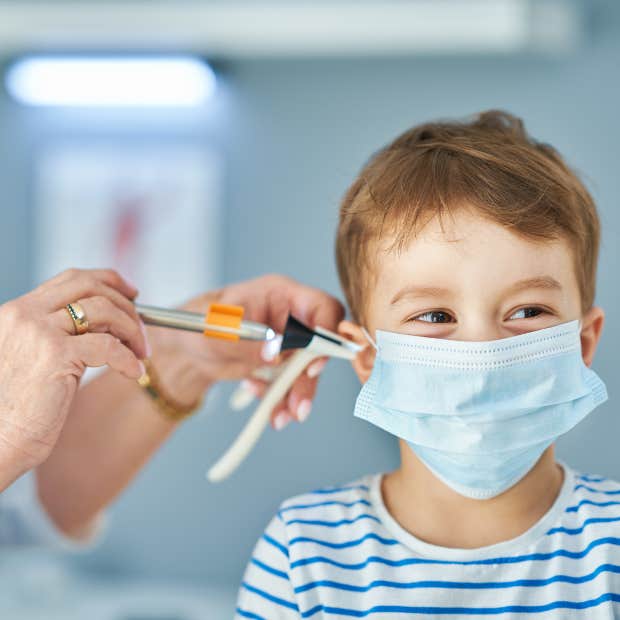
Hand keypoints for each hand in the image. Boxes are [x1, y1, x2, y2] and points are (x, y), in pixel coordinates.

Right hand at [0, 269, 147, 488]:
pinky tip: (134, 372)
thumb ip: (61, 334)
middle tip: (142, 329)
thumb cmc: (17, 408)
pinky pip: (109, 346)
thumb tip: (110, 321)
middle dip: (126, 304)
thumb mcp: (35, 357)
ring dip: (133, 330)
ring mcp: (38, 332)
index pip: (73, 279)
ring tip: (141, 353)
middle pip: (91, 286)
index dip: (109, 281)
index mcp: (18, 312)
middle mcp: (25, 315)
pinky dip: (129, 358)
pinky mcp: (55, 354)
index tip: (132, 295)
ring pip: (105, 311)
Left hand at [145, 274, 344, 428]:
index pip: (323, 308)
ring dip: (297, 395)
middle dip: (309, 378)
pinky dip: (281, 398)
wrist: (186, 349)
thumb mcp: (217, 330)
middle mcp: (290, 317)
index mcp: (281, 295)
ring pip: (308, 369)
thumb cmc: (198, 324)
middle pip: (319, 345)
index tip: (315, 364)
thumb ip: (247, 340)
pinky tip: (263, 403)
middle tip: (298, 404)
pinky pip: (292, 383)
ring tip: (281, 416)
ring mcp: (288, 341)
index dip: (327, 334)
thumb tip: (275, 353)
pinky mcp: (281, 363)